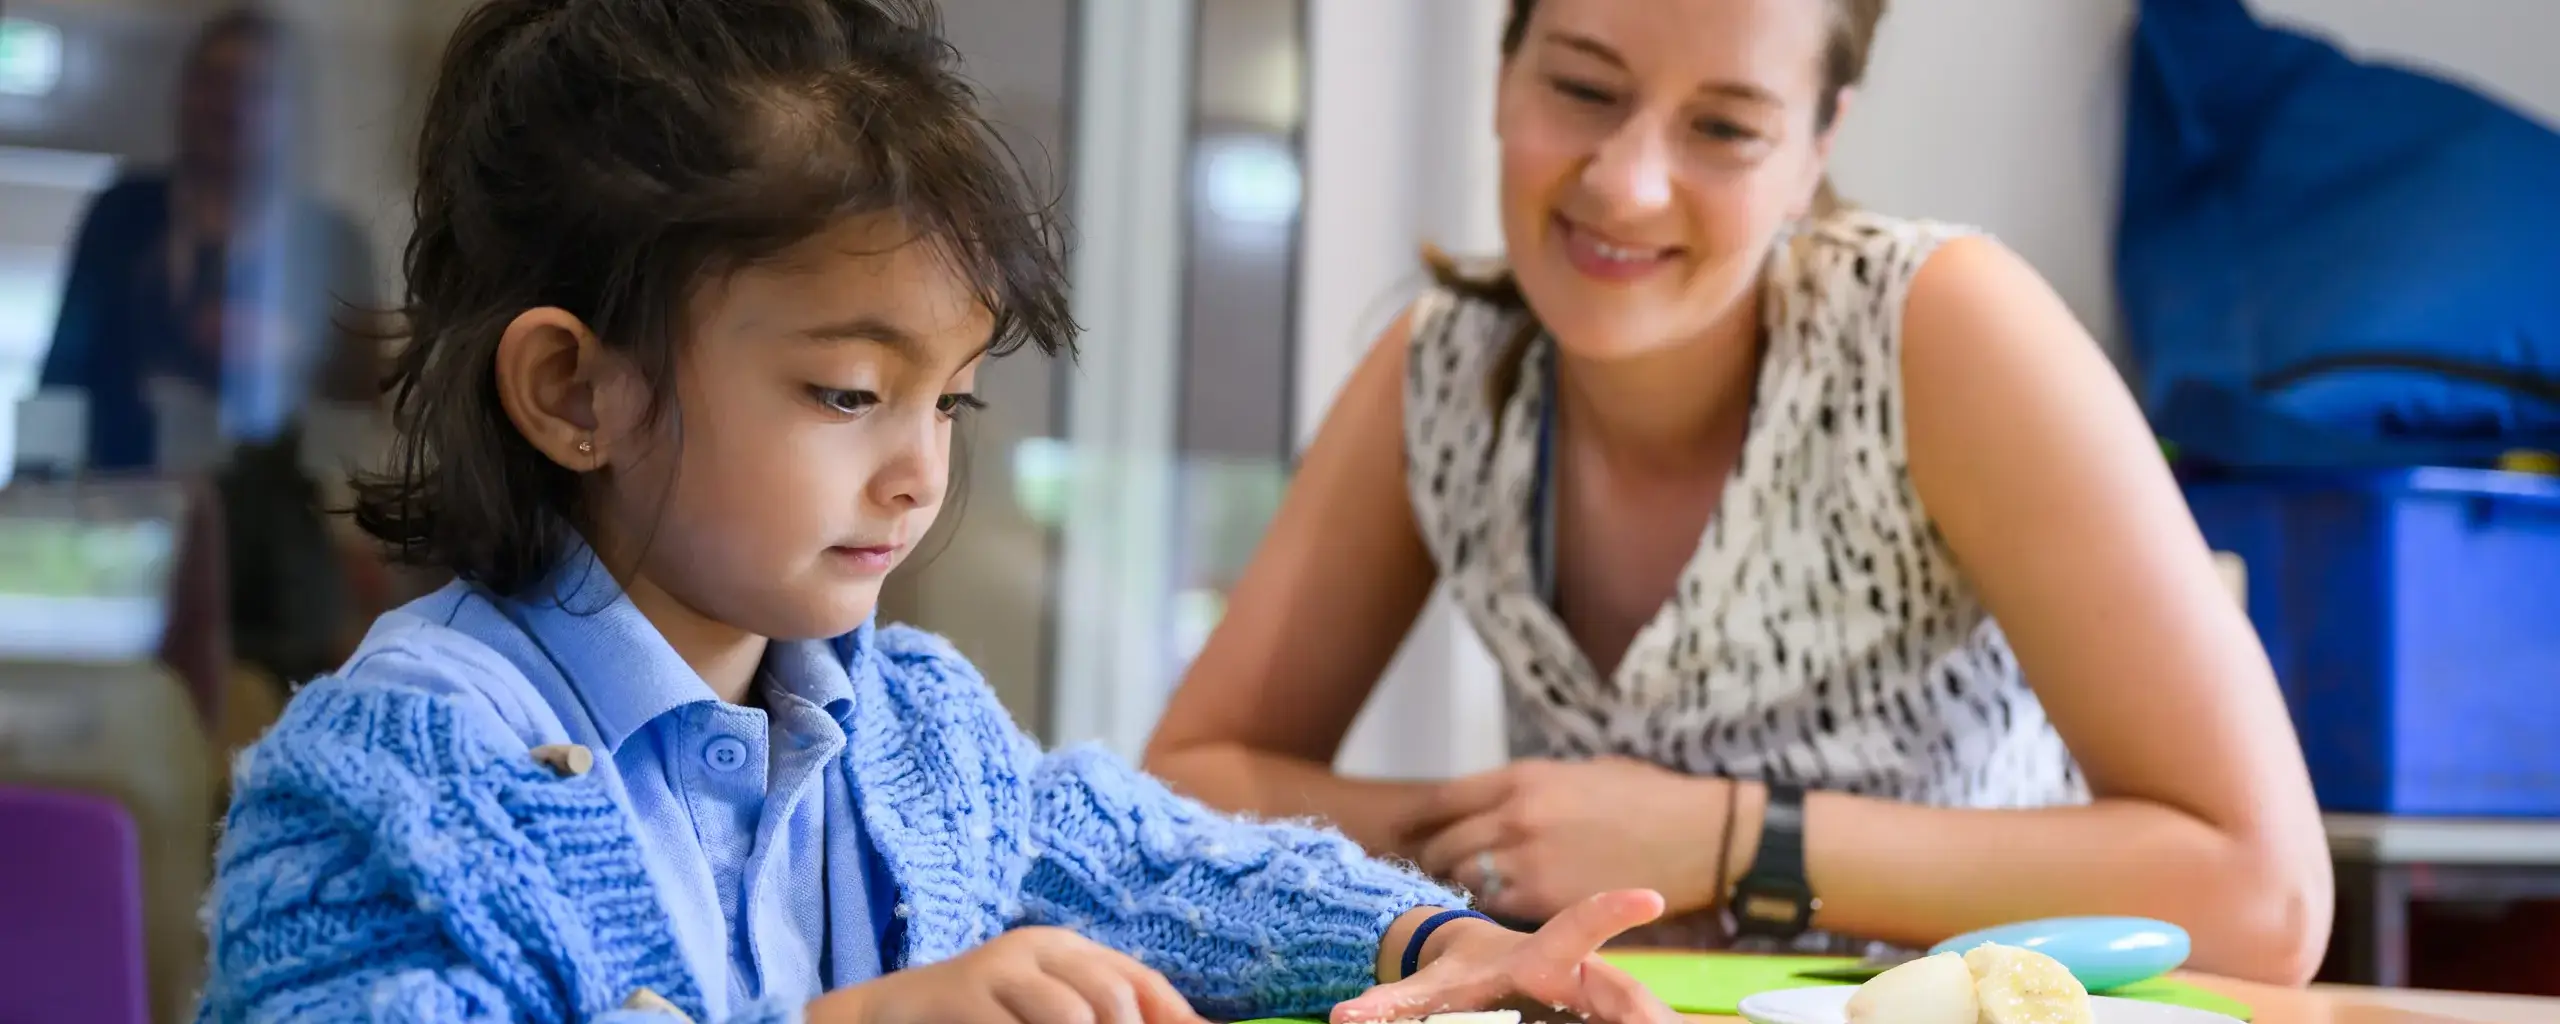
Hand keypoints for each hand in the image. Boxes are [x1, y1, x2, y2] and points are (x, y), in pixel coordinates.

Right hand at [811, 926, 1204, 1023]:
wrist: (885, 1014)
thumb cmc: (979, 1020)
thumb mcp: (1043, 1012)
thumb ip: (1101, 1017)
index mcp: (1065, 949)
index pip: (1141, 980)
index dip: (1174, 1019)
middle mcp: (1036, 948)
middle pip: (1113, 994)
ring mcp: (998, 969)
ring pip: (1073, 1014)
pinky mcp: (964, 995)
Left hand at [1333, 890, 1681, 1023]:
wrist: (1484, 973)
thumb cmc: (1462, 975)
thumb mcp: (1427, 988)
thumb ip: (1390, 1004)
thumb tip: (1344, 1018)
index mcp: (1539, 958)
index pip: (1578, 927)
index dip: (1610, 912)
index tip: (1644, 898)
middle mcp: (1579, 978)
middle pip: (1624, 992)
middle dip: (1647, 1009)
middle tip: (1668, 1022)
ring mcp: (1596, 1002)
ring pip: (1633, 1011)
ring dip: (1651, 1020)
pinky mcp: (1601, 1017)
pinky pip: (1626, 1021)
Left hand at [1412, 758, 1733, 922]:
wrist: (1698, 835)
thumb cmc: (1645, 797)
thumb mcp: (1575, 772)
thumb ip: (1525, 789)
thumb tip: (1491, 804)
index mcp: (1520, 779)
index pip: (1443, 800)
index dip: (1421, 819)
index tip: (1410, 830)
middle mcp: (1514, 819)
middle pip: (1444, 845)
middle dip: (1434, 857)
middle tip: (1434, 867)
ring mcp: (1528, 863)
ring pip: (1465, 879)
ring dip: (1462, 883)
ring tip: (1465, 888)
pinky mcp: (1546, 902)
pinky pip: (1498, 906)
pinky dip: (1493, 906)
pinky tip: (1500, 905)